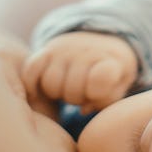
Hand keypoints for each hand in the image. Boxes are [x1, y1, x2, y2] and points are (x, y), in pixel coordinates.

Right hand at [23, 32, 137, 113]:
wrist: (100, 41)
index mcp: (111, 59)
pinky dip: (32, 85)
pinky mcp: (45, 51)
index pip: (101, 79)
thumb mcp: (120, 86)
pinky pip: (31, 71)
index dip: (96, 94)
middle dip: (77, 99)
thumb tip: (83, 109)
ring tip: (67, 89)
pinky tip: (41, 93)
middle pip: (72, 90)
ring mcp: (64, 49)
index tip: (98, 93)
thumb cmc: (111, 73)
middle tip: (83, 94)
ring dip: (57, 93)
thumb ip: (106, 100)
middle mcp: (86, 49)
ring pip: (50, 83)